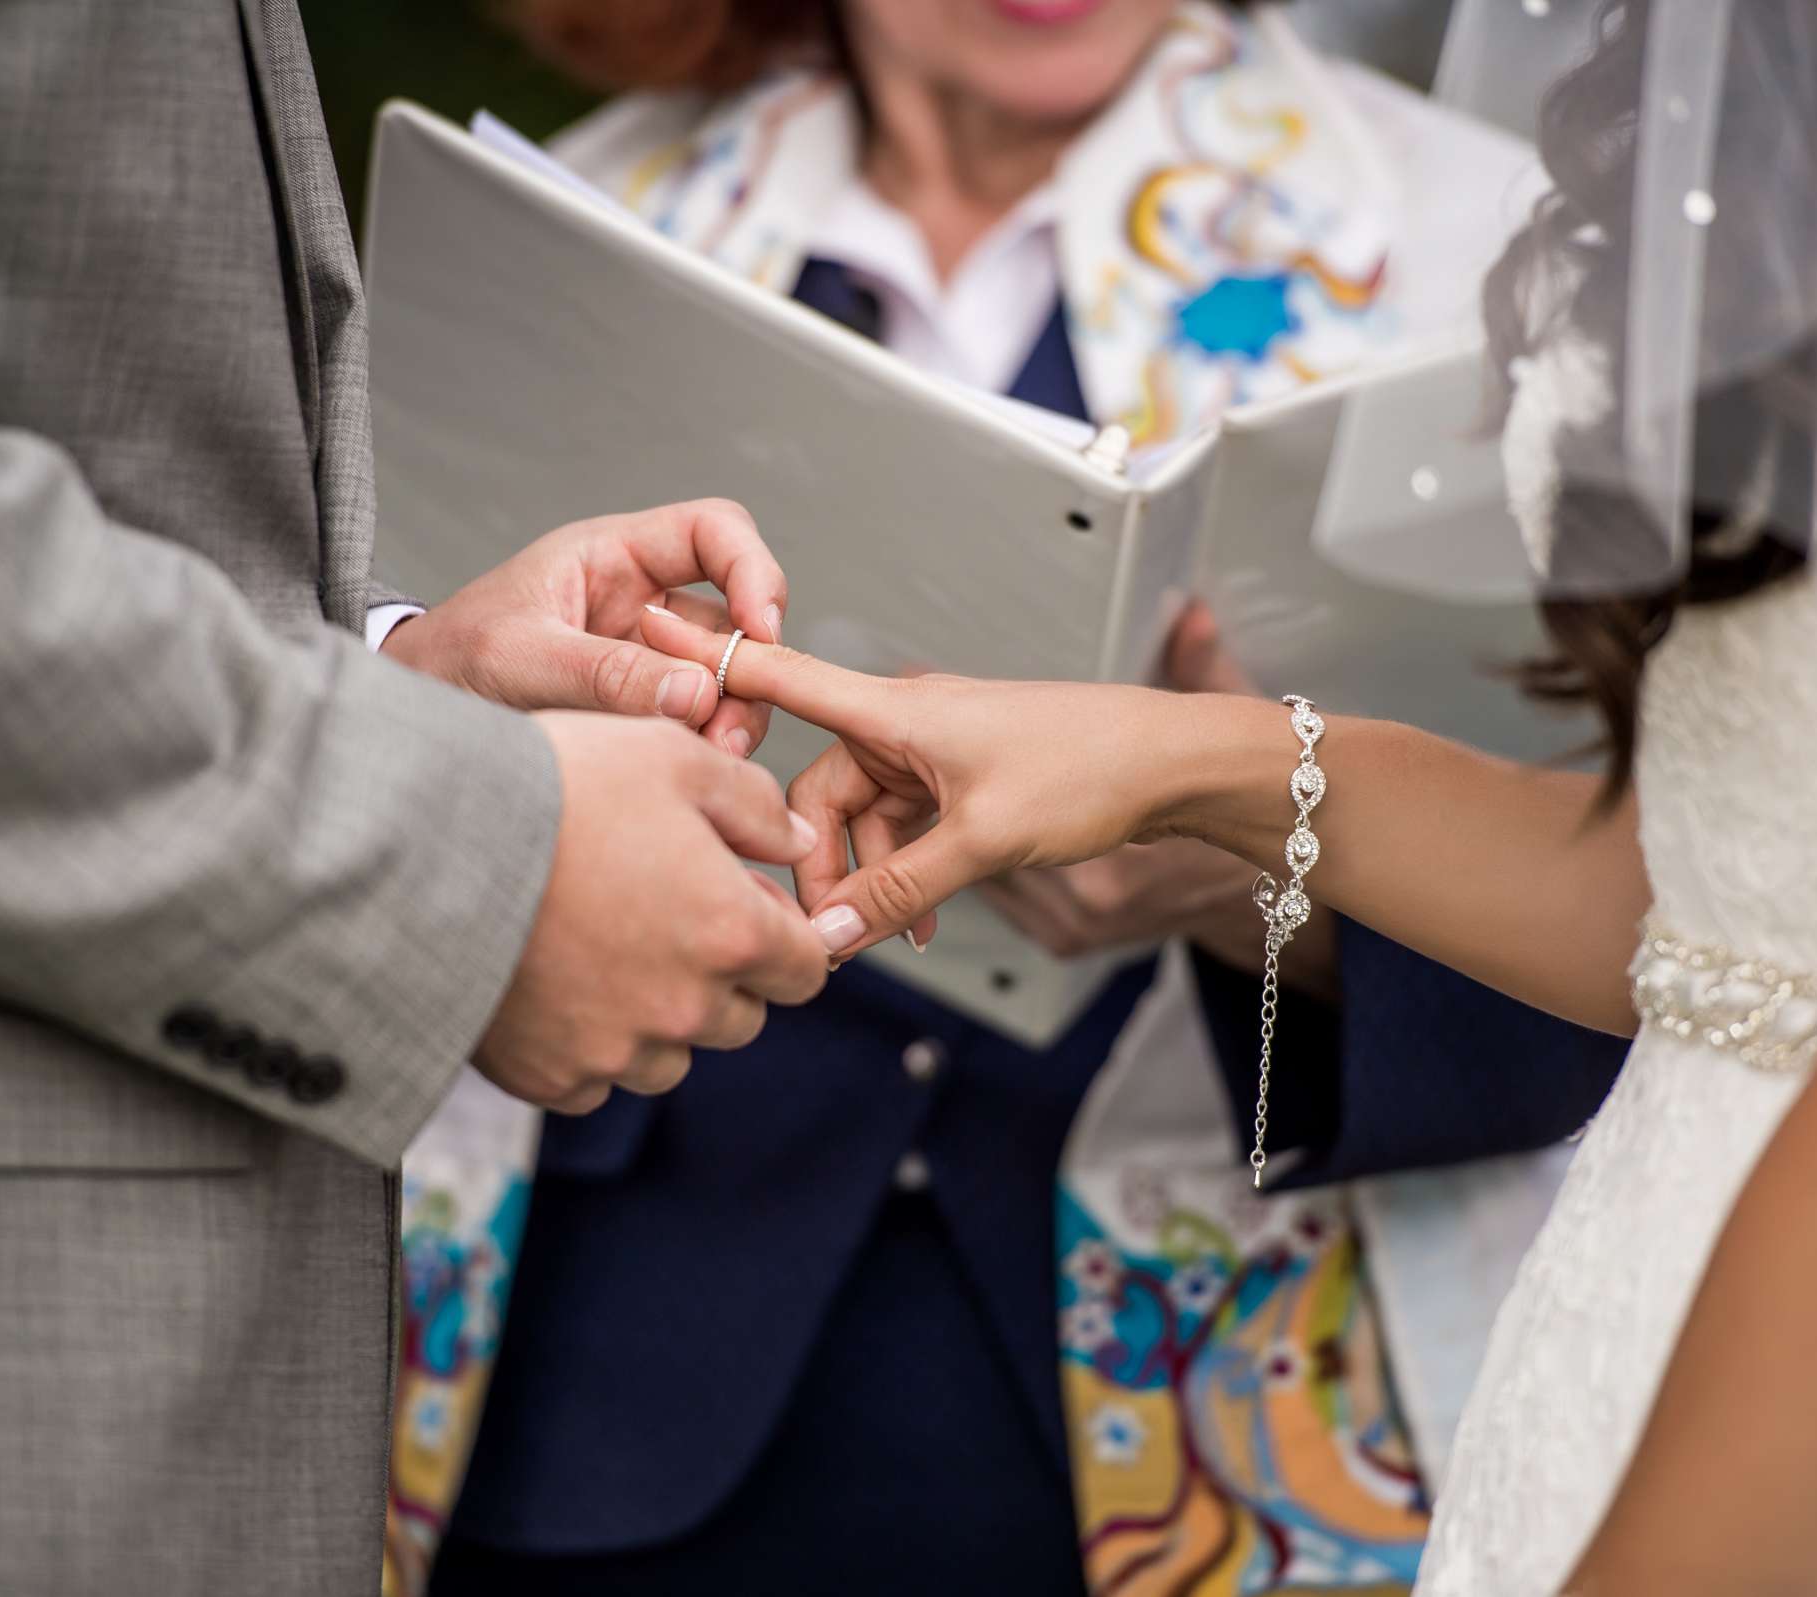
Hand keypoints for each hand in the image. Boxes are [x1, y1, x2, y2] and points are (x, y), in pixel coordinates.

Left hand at [383, 498, 784, 756]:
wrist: (409, 715)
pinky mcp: (641, 710)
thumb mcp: (517, 660)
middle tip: (727, 729)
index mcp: (611, 556)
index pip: (714, 530)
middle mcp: (642, 601)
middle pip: (736, 616)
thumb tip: (697, 695)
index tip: (760, 630)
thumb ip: (603, 673)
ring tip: (709, 758)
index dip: (753, 569)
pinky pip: (697, 721)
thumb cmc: (446, 661)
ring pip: (727, 677)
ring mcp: (647, 657)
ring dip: (732, 717)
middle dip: (746, 670)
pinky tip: (686, 771)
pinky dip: (705, 746)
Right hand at [475, 712, 829, 1111]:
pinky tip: (551, 985)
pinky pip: (593, 1080)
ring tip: (598, 947)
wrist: (421, 844)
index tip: (734, 898)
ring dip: (655, 1017)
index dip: (778, 931)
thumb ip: (753, 803)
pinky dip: (584, 1046)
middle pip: (740, 1018)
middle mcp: (684, 1009)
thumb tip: (797, 845)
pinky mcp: (547, 1077)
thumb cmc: (552, 786)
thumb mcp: (668, 755)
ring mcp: (614, 1052)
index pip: (806, 968)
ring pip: (668, 1058)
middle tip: (658, 913)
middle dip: (719, 974)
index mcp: (731, 933)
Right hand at [633, 607, 1237, 960]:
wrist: (1171, 765)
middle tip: (829, 930)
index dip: (713, 660)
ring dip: (870, 880)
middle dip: (820, 863)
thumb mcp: (983, 840)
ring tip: (894, 935)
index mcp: (897, 710)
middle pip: (819, 790)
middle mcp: (906, 722)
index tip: (645, 626)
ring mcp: (934, 752)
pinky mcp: (961, 779)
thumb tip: (827, 941)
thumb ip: (899, 892)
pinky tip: (922, 922)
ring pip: (864, 821)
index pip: (783, 677)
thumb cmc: (1088, 770)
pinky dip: (905, 874)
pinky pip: (905, 830)